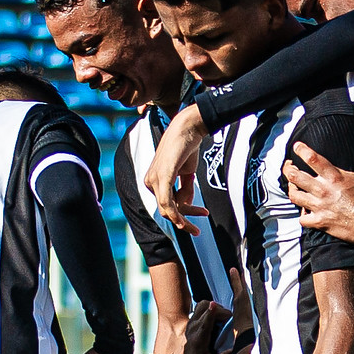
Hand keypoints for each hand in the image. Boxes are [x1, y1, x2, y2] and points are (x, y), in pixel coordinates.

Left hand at [144, 105, 208, 236]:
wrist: (188, 127)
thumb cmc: (186, 147)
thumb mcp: (186, 172)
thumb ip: (184, 188)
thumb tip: (186, 204)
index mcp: (154, 181)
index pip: (168, 204)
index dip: (185, 212)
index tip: (201, 214)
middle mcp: (151, 181)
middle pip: (167, 209)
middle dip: (185, 218)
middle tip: (199, 226)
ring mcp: (155, 178)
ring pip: (167, 208)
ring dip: (185, 216)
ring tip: (202, 216)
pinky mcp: (163, 175)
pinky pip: (166, 200)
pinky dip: (173, 212)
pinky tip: (181, 221)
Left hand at [175, 299, 230, 353]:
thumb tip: (233, 351)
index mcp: (197, 340)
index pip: (204, 324)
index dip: (210, 314)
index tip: (214, 305)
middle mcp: (193, 328)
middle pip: (204, 309)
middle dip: (220, 310)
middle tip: (229, 319)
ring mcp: (191, 322)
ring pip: (202, 305)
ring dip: (214, 307)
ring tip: (223, 317)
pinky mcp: (192, 320)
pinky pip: (201, 307)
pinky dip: (210, 308)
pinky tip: (216, 317)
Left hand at [283, 143, 353, 243]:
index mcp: (334, 177)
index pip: (312, 158)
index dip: (301, 150)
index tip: (297, 147)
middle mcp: (323, 190)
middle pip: (295, 176)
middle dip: (289, 169)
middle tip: (289, 166)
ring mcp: (319, 206)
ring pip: (294, 195)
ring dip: (292, 189)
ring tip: (293, 186)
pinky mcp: (320, 221)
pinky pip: (302, 219)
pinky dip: (302, 215)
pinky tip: (305, 212)